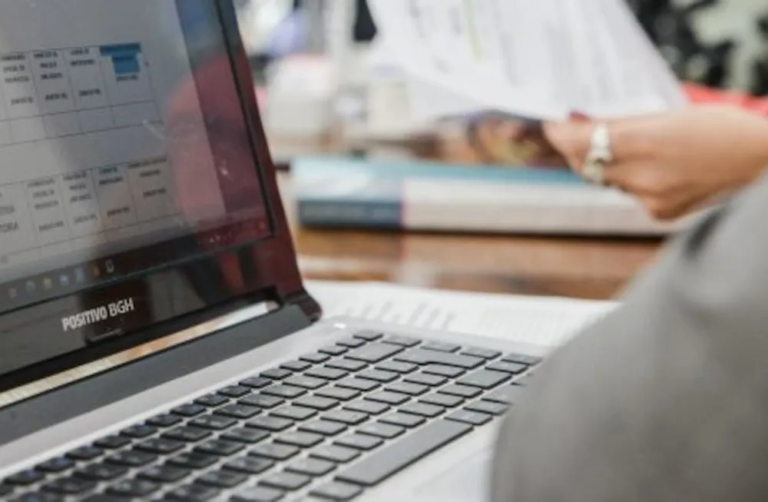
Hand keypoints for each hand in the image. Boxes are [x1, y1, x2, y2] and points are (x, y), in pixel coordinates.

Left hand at [543, 106, 767, 219]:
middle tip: (571, 134)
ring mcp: (649, 199)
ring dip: (606, 165)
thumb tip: (587, 123)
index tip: (550, 125)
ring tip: (620, 148)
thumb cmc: (721, 131)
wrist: (761, 166)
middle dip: (576, 150)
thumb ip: (626, 124)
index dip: (559, 134)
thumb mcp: (672, 116)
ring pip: (608, 181)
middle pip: (587, 164)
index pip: (580, 142)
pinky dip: (632, 181)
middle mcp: (641, 175)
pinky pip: (630, 195)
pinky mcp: (658, 214)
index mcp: (643, 142)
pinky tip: (655, 170)